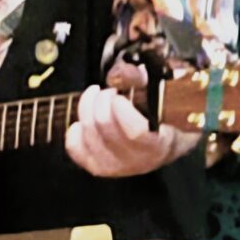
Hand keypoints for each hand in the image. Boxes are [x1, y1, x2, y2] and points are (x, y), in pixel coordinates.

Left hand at [65, 84, 199, 177]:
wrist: (164, 139)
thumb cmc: (164, 113)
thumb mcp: (162, 91)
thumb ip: (142, 78)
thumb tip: (121, 72)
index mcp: (164, 142)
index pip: (136, 132)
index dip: (121, 109)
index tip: (119, 96)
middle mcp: (141, 160)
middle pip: (105, 127)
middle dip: (102, 100)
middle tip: (109, 92)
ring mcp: (118, 167)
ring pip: (88, 134)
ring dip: (88, 109)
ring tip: (98, 99)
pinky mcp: (98, 167)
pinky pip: (75, 147)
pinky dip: (76, 130)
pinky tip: (86, 120)